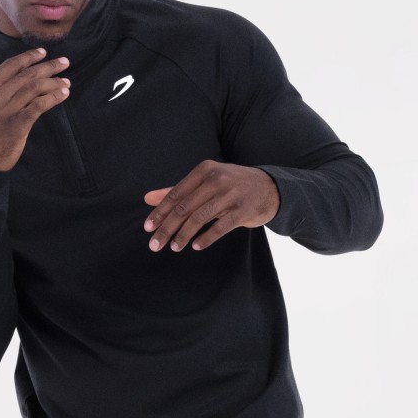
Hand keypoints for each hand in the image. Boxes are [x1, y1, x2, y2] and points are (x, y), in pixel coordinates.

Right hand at [0, 48, 71, 171]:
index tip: (43, 53)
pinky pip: (38, 107)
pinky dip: (52, 98)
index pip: (10, 66)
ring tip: (67, 82)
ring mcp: (6, 111)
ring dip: (54, 83)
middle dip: (49, 66)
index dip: (29, 57)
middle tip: (64, 62)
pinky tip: (63, 95)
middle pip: (27, 75)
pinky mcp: (17, 126)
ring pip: (34, 88)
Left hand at [143, 160, 279, 251]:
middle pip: (184, 208)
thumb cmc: (231, 185)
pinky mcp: (242, 210)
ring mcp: (230, 195)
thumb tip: (148, 198)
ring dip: (184, 235)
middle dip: (167, 228)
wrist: (269, 188)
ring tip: (174, 247)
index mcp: (205, 170)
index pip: (176, 194)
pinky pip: (219, 227)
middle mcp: (216, 179)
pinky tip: (196, 246)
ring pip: (199, 218)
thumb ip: (178, 191)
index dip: (160, 212)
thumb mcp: (205, 182)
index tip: (148, 228)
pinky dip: (206, 238)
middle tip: (154, 244)